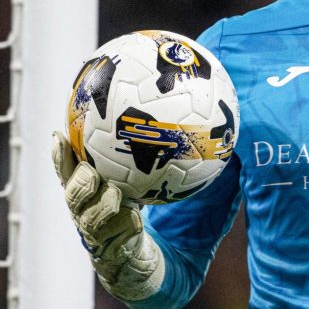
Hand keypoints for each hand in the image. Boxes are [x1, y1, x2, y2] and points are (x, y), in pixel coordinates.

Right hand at [52, 131, 163, 300]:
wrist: (139, 259)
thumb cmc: (136, 211)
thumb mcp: (138, 183)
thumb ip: (143, 159)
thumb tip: (171, 126)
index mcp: (87, 194)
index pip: (67, 174)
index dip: (60, 158)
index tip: (59, 137)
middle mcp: (85, 214)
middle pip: (72, 197)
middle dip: (79, 183)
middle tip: (92, 172)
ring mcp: (95, 236)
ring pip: (90, 220)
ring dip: (102, 205)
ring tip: (114, 194)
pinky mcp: (111, 254)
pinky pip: (116, 239)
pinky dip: (125, 226)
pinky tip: (135, 220)